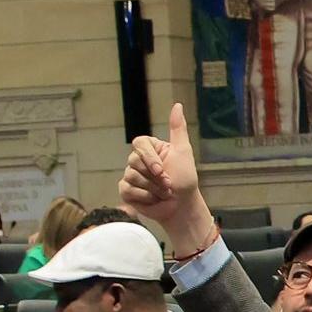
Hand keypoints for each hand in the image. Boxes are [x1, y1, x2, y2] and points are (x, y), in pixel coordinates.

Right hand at [121, 103, 215, 251]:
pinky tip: (153, 199)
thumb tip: (178, 105)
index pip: (139, 144)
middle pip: (133, 161)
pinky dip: (144, 197)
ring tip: (164, 193)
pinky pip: (126, 189)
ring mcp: (131, 175)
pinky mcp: (127, 190)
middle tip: (168, 184)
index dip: (149, 158)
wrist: (182, 206)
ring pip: (131, 176)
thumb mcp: (183, 152)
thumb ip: (178, 129)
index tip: (162, 170)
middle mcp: (138, 160)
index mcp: (150, 149)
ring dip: (152, 188)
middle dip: (154, 177)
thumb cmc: (185, 180)